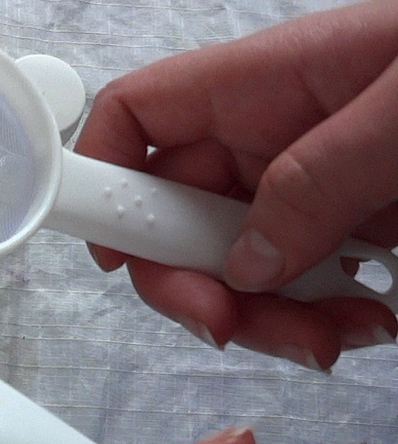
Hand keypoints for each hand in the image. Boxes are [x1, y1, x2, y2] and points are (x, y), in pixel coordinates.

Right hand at [74, 1, 397, 369]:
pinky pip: (302, 289)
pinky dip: (322, 322)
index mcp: (271, 82)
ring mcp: (315, 187)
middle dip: (195, 282)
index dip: (101, 176)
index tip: (113, 252)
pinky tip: (372, 321)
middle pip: (177, 216)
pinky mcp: (356, 229)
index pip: (140, 115)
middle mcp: (278, 135)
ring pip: (236, 269)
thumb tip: (248, 261)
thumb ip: (320, 179)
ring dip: (268, 319)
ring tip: (342, 332)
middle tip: (235, 322)